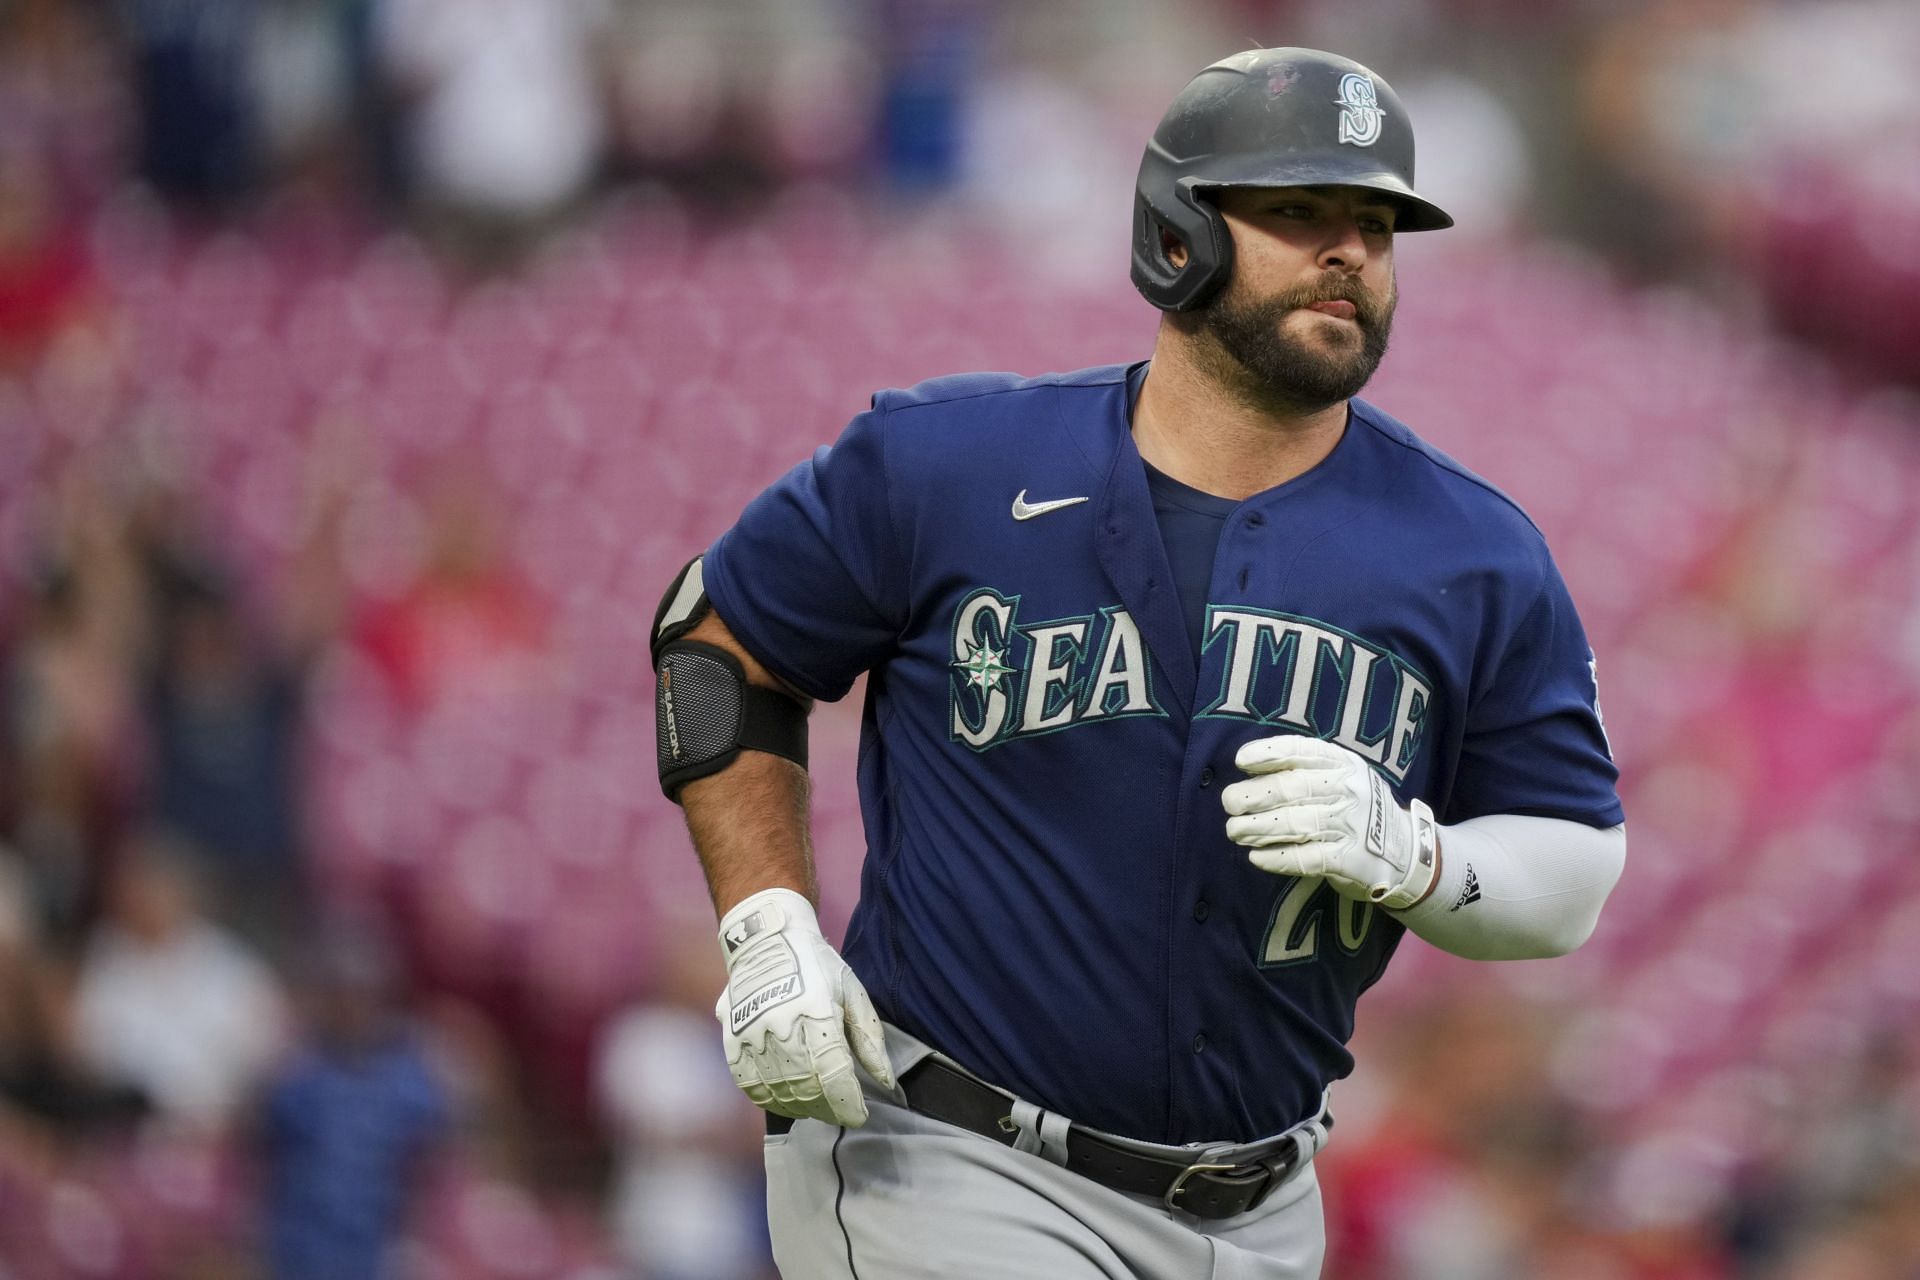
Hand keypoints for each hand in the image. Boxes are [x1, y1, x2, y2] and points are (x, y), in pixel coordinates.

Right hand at [715, 888, 892, 1125]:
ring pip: (779, 1089)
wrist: (766, 938)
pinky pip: (749, 1084)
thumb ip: (869, 1040)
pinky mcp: (732, 1038)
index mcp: (816, 1009)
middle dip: (829, 1108)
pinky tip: (787, 1101)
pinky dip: (770, 1099)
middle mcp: (780, 1024)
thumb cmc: (817, 965)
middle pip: (807, 1086)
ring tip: (819, 1108)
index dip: (848, 1102)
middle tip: (842, 1112)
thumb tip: (886, 1082)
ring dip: (803, 1107)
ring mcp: (752, 1033)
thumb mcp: (852, 993)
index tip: (860, 1114)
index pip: (833, 1071)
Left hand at [1221, 736, 1439, 909]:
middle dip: (1255, 794)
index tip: (1241, 761)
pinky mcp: (1351, 860)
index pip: (1303, 752)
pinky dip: (1278, 859)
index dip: (1270, 753)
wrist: (1407, 852)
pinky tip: (1257, 858)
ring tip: (1235, 830)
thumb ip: (1305, 772)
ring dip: (1259, 827)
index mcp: (1344, 764)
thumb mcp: (1343, 779)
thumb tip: (1249, 775)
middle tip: (1230, 803)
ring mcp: (1352, 825)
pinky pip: (1307, 858)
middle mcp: (1349, 790)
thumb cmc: (1359, 810)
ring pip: (1296, 823)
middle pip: (1293, 788)